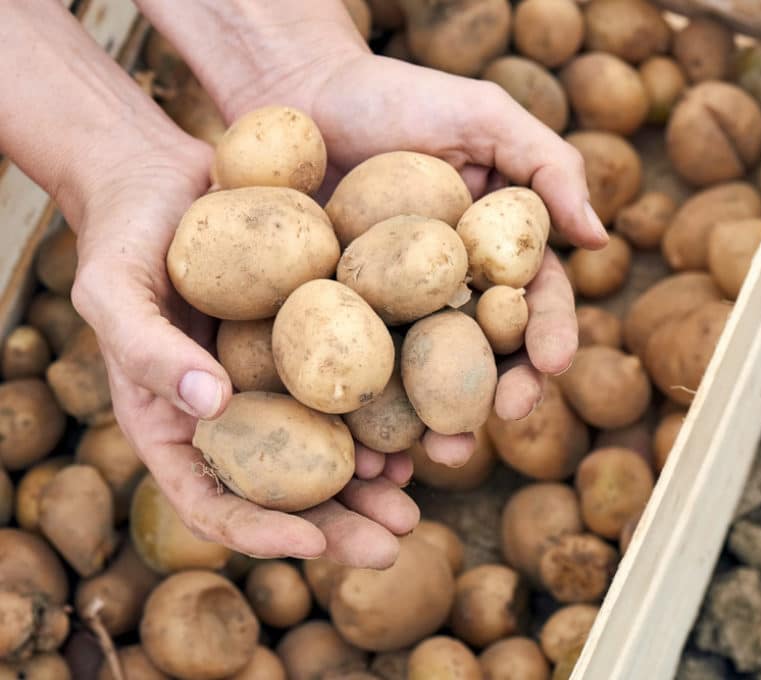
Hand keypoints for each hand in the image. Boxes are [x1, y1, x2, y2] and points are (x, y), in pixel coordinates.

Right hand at [70, 136, 417, 567]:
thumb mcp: (114, 290)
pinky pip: (354, 392)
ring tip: (415, 498)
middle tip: (394, 541)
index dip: (260, 533)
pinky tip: (421, 428)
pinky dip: (385, 417)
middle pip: (287, 495)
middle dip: (340, 525)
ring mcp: (278, 386)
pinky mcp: (317, 347)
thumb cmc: (124, 236)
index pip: (212, 504)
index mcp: (177, 428)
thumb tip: (211, 405)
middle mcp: (235, 419)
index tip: (311, 542)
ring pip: (329, 453)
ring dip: (373, 484)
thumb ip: (148, 350)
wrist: (169, 178)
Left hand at [227, 52, 608, 465]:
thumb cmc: (400, 96)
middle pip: (484, 357)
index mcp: (494, 253)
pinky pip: (355, 372)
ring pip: (423, 379)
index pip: (532, 304)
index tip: (549, 368)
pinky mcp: (335, 321)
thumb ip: (550, 166)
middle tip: (491, 425)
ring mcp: (392, 312)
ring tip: (435, 455)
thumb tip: (601, 240)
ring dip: (434, 424)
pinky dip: (365, 413)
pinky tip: (366, 448)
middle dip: (495, 397)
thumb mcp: (486, 115)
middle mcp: (450, 292)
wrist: (298, 94)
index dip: (547, 339)